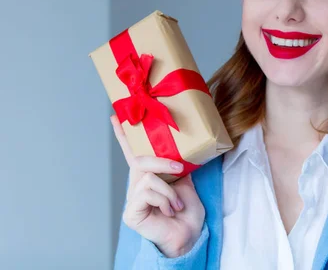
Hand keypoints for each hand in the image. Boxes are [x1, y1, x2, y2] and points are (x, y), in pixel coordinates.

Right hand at [111, 115, 205, 257]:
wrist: (190, 233)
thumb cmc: (187, 210)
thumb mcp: (185, 180)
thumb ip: (177, 164)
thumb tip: (182, 146)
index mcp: (148, 175)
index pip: (133, 152)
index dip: (124, 135)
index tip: (115, 115)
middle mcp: (137, 185)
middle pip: (140, 160)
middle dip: (162, 163)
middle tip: (179, 170)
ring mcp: (132, 199)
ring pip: (148, 178)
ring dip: (169, 191)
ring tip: (176, 204)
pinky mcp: (131, 212)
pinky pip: (147, 192)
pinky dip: (164, 200)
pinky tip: (168, 211)